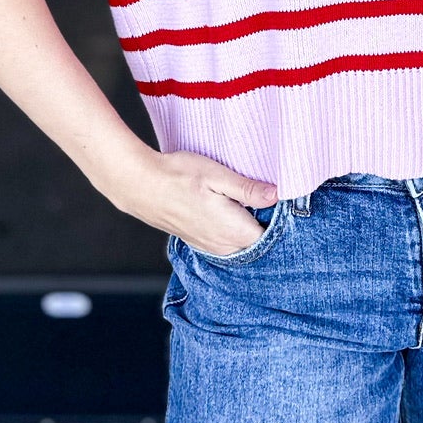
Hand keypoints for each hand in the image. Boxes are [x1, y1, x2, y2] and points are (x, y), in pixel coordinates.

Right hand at [108, 150, 279, 257]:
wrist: (140, 185)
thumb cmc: (177, 176)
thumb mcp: (217, 175)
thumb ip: (248, 189)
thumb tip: (277, 195)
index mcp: (234, 230)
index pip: (272, 236)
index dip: (281, 220)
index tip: (281, 202)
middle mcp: (224, 245)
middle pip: (259, 243)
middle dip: (267, 225)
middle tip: (268, 199)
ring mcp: (210, 246)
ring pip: (242, 245)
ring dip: (250, 228)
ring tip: (249, 204)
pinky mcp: (200, 242)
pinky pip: (228, 244)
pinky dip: (235, 232)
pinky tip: (231, 212)